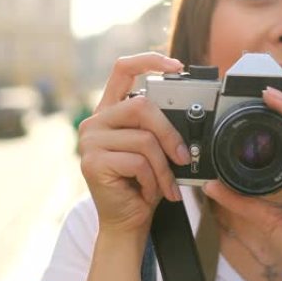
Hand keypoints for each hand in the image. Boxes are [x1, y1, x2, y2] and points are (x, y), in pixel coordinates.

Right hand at [78, 52, 191, 234]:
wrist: (126, 220)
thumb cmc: (143, 182)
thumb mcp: (155, 148)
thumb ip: (161, 126)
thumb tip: (192, 116)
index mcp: (111, 110)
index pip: (123, 69)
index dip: (150, 60)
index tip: (177, 66)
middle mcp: (96, 121)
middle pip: (142, 107)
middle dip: (170, 134)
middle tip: (183, 158)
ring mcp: (90, 141)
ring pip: (144, 139)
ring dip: (164, 168)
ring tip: (166, 184)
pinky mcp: (91, 162)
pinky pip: (137, 162)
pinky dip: (153, 180)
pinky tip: (148, 192)